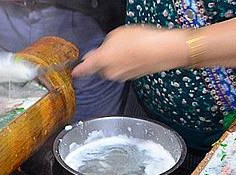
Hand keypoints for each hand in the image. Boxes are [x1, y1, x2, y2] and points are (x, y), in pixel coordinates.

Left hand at [72, 25, 189, 81]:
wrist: (161, 50)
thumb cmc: (140, 41)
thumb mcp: (116, 35)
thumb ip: (104, 44)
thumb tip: (102, 50)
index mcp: (102, 60)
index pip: (85, 68)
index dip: (78, 70)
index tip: (74, 72)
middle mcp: (110, 72)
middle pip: (100, 67)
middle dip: (103, 59)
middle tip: (111, 47)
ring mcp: (122, 76)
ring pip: (112, 69)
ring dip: (116, 60)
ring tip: (127, 48)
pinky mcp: (132, 77)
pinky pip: (124, 69)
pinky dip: (127, 62)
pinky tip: (135, 53)